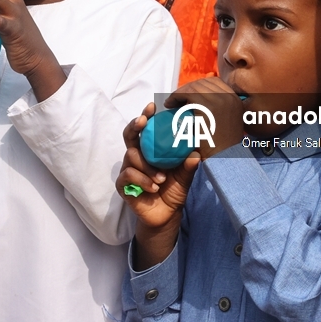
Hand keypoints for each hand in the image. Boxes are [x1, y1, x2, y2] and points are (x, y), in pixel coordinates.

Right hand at [116, 102, 199, 269]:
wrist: (166, 214)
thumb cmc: (174, 189)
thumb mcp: (184, 176)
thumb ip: (188, 165)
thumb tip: (197, 152)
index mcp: (150, 149)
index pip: (145, 129)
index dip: (146, 116)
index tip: (152, 107)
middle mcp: (137, 156)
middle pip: (130, 135)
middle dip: (135, 126)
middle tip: (143, 122)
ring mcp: (128, 169)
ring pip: (131, 156)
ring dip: (147, 166)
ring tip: (162, 178)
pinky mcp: (123, 184)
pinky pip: (128, 175)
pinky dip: (142, 180)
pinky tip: (154, 187)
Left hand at [164, 76, 244, 157]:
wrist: (224, 160)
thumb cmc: (222, 149)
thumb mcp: (226, 126)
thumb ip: (219, 113)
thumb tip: (201, 105)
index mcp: (235, 100)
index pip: (215, 82)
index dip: (199, 87)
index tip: (188, 96)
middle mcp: (229, 96)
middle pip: (204, 82)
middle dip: (188, 88)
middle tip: (177, 98)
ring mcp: (219, 99)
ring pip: (194, 86)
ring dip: (180, 92)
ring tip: (171, 103)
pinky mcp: (207, 105)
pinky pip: (186, 93)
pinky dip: (175, 97)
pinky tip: (169, 105)